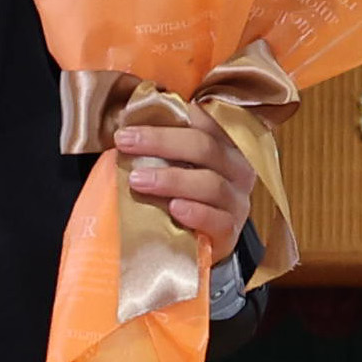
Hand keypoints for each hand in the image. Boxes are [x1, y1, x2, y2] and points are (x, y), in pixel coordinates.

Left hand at [111, 111, 260, 258]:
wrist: (197, 243)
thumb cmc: (183, 196)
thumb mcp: (176, 166)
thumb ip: (163, 148)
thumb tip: (125, 130)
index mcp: (224, 145)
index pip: (204, 122)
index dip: (170, 117)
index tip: (132, 121)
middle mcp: (237, 169)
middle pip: (204, 147)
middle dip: (161, 142)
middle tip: (125, 142)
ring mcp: (236, 201)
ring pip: (211, 183)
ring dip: (171, 179)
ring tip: (137, 180)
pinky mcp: (230, 231)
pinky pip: (217, 220)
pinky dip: (196, 212)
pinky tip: (174, 208)